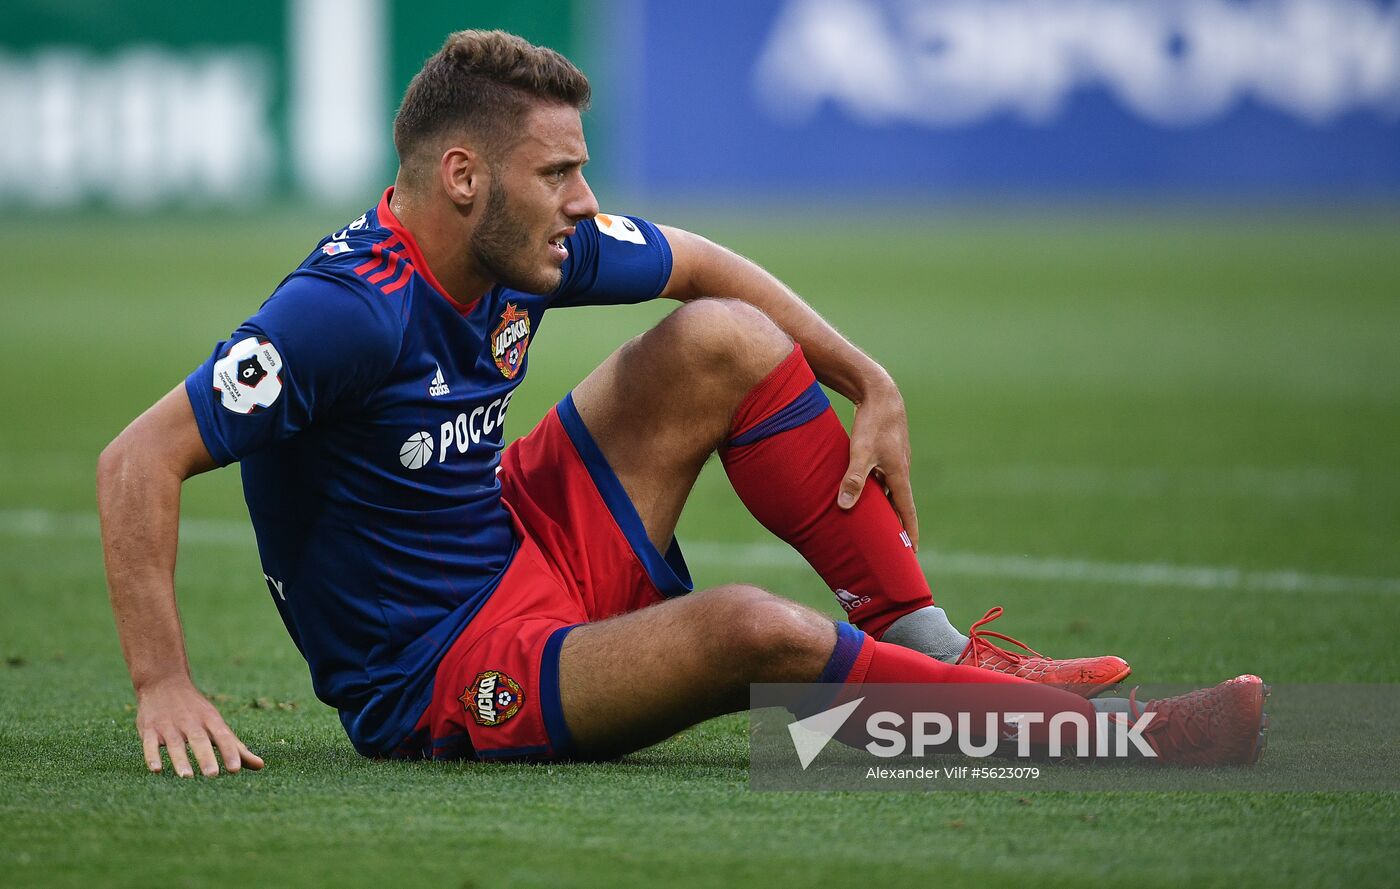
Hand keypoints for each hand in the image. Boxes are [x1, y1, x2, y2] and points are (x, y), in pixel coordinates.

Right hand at [135, 676, 264, 776]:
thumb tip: (261, 766)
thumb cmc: (196, 711)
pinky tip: (156, 770)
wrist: (164, 682)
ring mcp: (169, 726)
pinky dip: (152, 755)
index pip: (222, 736)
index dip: (229, 752)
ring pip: (175, 744)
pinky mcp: (149, 729)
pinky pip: (149, 743)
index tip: (236, 769)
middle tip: (213, 775)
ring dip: (180, 759)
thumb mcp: (217, 724)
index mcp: (210, 720)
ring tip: (187, 776)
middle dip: (206, 757)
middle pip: (199, 740)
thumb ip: (236, 747)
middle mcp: (190, 722)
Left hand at [837, 381, 919, 549]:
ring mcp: (895, 461)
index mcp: (898, 474)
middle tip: (894, 547)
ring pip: (890, 491)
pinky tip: (865, 493)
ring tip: (877, 525)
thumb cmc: (872, 422)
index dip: (909, 533)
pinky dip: (877, 491)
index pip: (907, 511)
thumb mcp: (860, 452)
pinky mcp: (887, 452)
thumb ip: (853, 479)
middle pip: (899, 504)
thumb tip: (843, 505)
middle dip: (897, 526)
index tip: (911, 553)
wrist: (881, 393)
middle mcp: (900, 470)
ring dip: (885, 508)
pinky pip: (883, 478)